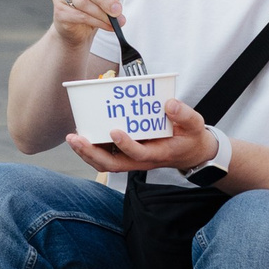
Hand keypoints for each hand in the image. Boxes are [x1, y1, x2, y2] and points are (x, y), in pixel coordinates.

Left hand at [68, 96, 218, 175]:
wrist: (190, 152)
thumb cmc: (190, 137)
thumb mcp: (195, 125)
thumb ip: (185, 115)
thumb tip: (169, 104)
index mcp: (159, 153)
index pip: (139, 153)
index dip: (126, 144)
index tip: (114, 130)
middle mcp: (141, 160)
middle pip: (113, 164)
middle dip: (92, 153)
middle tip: (76, 138)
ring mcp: (132, 159)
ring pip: (105, 163)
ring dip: (87, 153)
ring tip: (72, 138)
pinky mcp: (126, 155)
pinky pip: (106, 156)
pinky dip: (91, 148)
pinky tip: (81, 134)